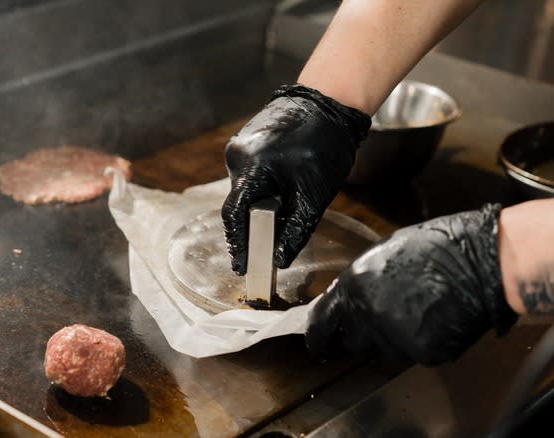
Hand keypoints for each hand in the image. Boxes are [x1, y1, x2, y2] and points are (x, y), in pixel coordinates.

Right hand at [221, 84, 370, 274]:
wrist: (329, 101)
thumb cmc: (325, 144)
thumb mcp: (313, 194)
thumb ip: (295, 230)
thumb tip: (281, 259)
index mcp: (250, 167)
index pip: (234, 216)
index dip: (237, 245)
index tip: (242, 267)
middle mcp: (237, 155)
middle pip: (238, 202)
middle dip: (253, 224)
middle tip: (268, 246)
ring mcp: (239, 145)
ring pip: (244, 188)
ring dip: (259, 204)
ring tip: (283, 210)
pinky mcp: (246, 141)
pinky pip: (249, 174)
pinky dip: (262, 188)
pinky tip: (282, 189)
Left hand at [305, 204, 518, 365]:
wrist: (480, 260)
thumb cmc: (436, 248)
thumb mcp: (382, 254)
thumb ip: (359, 282)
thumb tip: (346, 300)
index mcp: (352, 286)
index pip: (321, 322)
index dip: (318, 336)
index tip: (317, 345)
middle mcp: (368, 315)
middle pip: (354, 340)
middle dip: (365, 333)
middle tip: (388, 317)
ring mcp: (395, 336)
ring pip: (386, 348)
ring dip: (397, 336)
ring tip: (421, 309)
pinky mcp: (422, 352)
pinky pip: (415, 354)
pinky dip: (424, 342)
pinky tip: (437, 319)